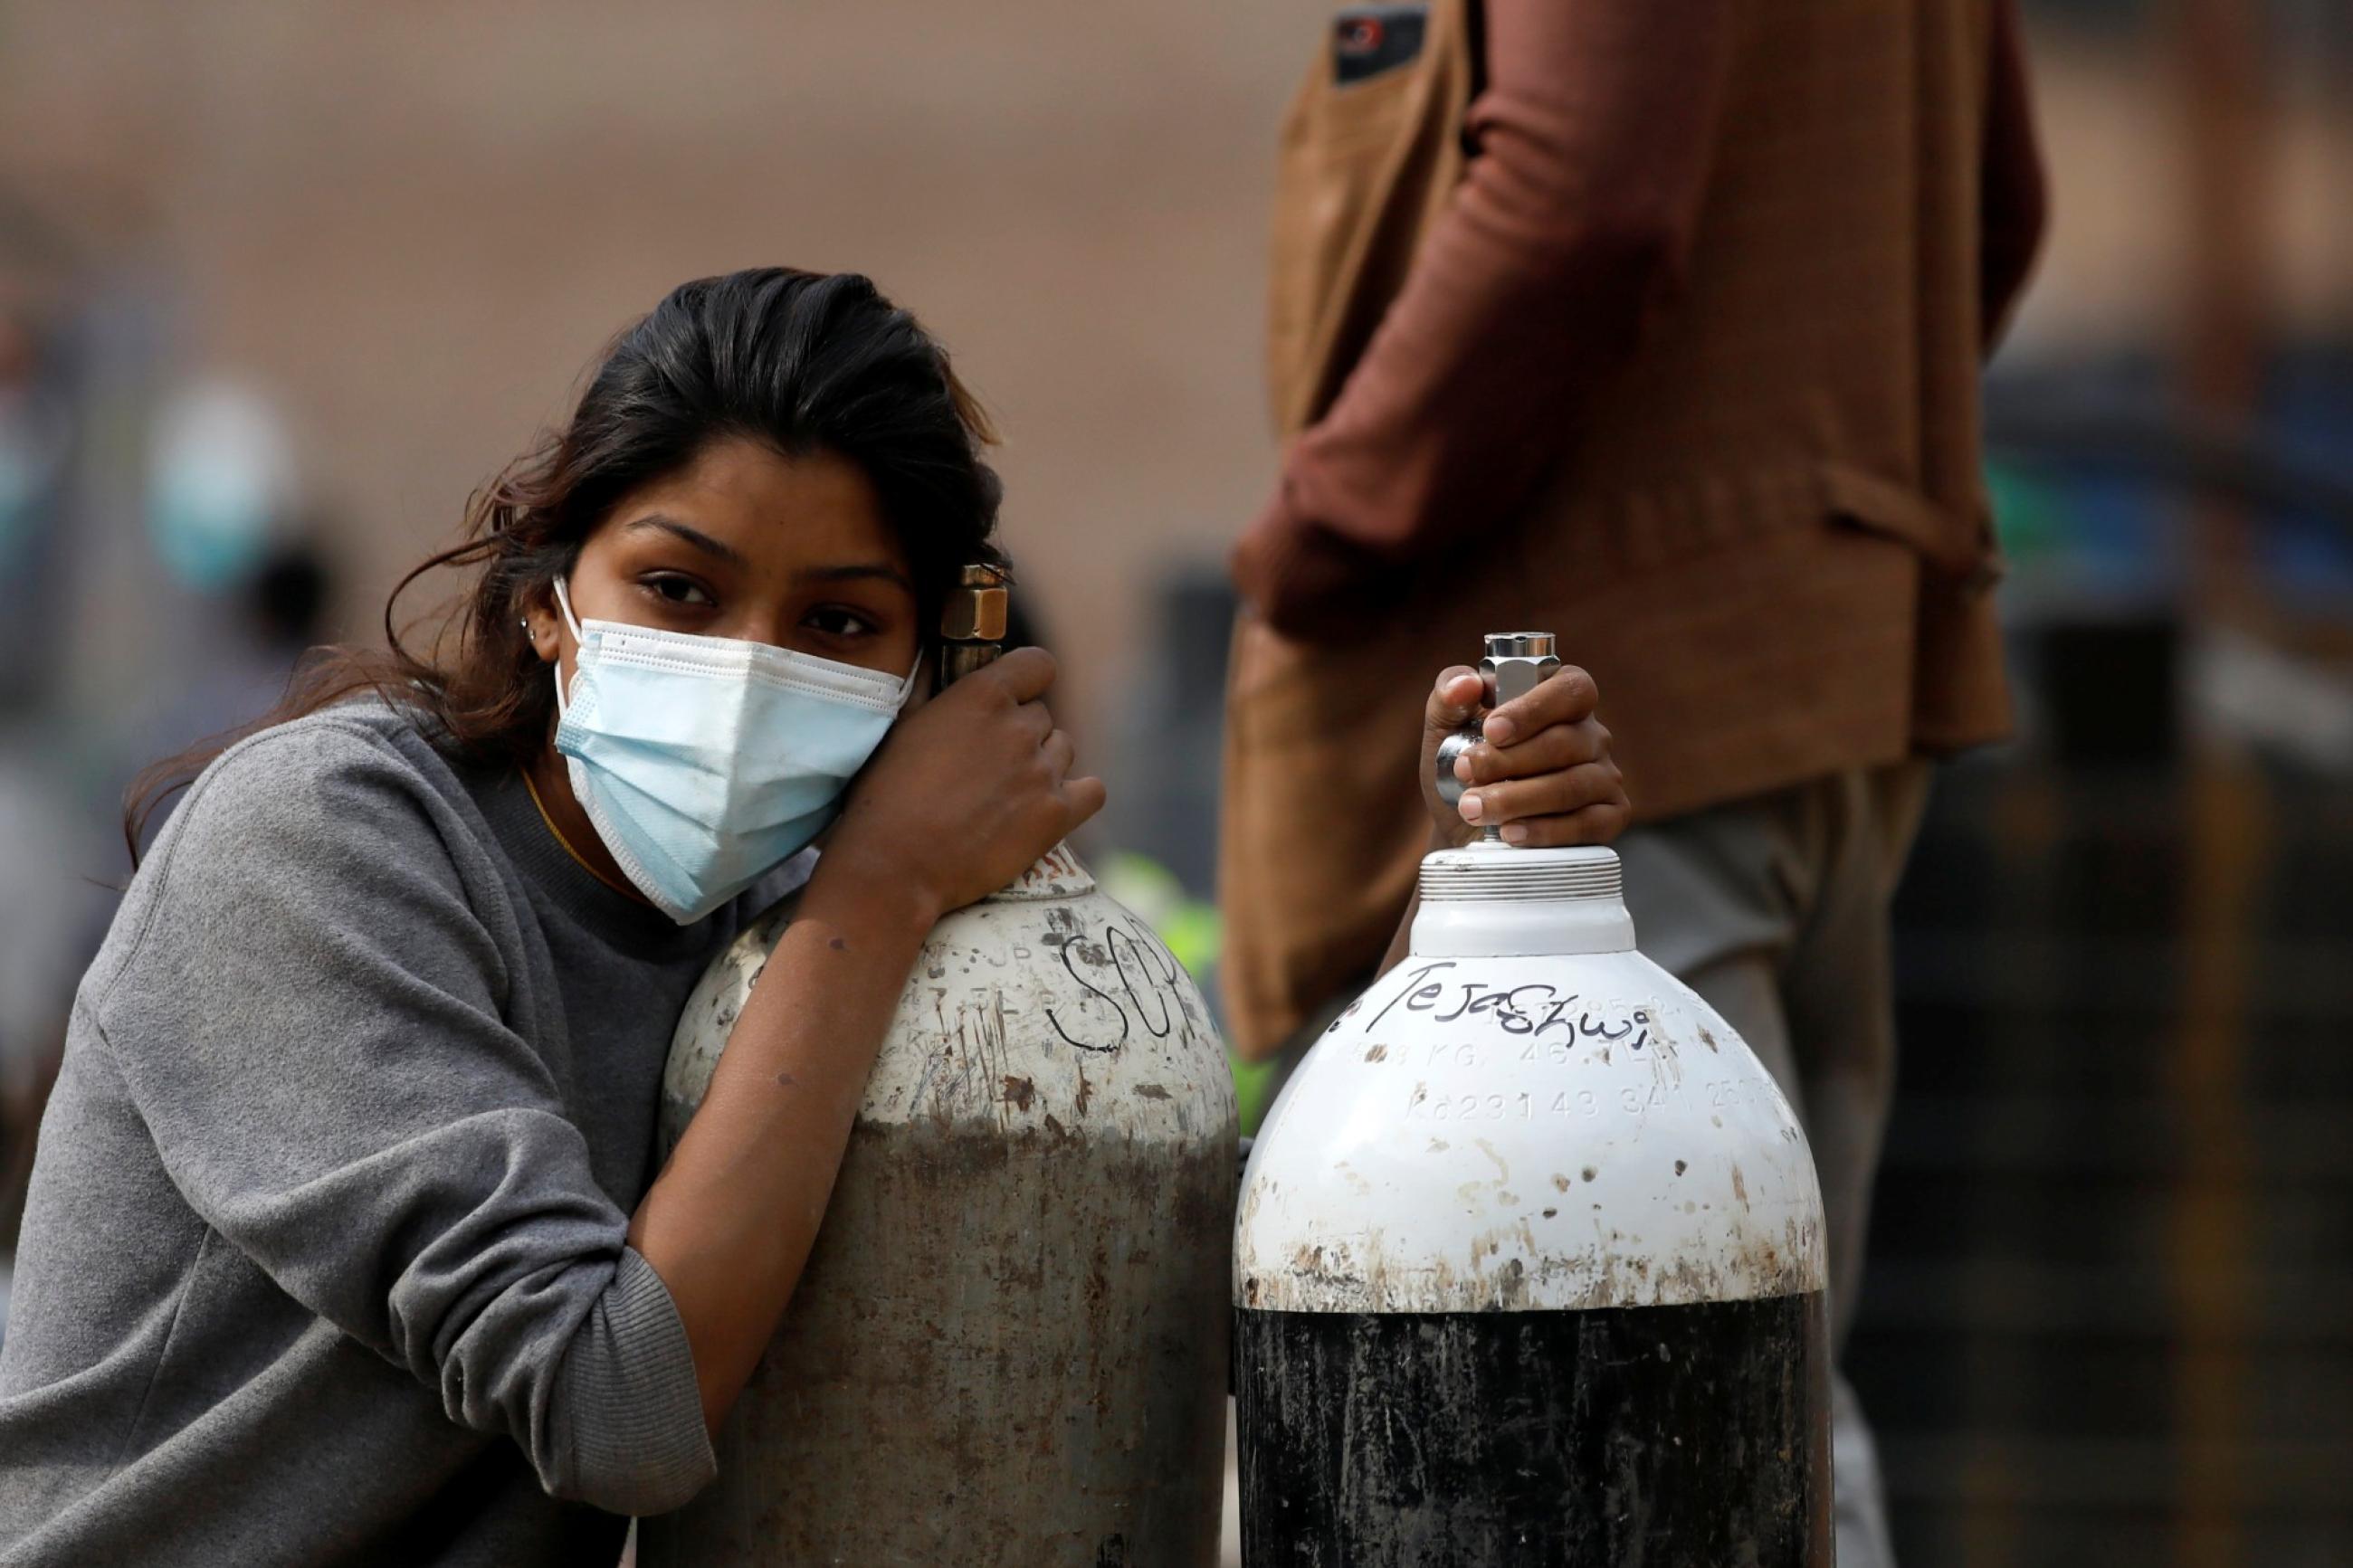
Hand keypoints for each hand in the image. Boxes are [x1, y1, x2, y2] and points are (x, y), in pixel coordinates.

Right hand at [820, 647, 1104, 922]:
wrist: (896, 865)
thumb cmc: (887, 796)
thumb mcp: (904, 725)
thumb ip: (932, 688)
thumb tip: (937, 658)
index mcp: (982, 695)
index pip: (1038, 665)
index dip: (1027, 681)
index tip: (1013, 698)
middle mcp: (1019, 727)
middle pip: (1042, 716)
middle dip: (1020, 734)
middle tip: (988, 766)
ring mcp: (1042, 771)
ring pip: (1063, 750)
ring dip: (1042, 764)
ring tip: (1006, 793)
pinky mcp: (1056, 815)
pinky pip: (1092, 791)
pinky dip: (1077, 796)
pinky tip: (1051, 806)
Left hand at [1417, 663, 1627, 848]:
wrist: (1463, 827)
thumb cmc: (1463, 769)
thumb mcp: (1445, 727)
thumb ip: (1449, 694)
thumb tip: (1464, 685)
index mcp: (1561, 700)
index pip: (1572, 688)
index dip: (1534, 709)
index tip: (1492, 731)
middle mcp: (1591, 735)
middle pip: (1565, 742)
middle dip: (1508, 761)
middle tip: (1466, 774)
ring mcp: (1604, 777)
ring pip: (1572, 785)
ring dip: (1517, 799)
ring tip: (1474, 808)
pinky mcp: (1608, 817)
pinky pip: (1587, 824)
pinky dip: (1545, 830)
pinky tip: (1511, 833)